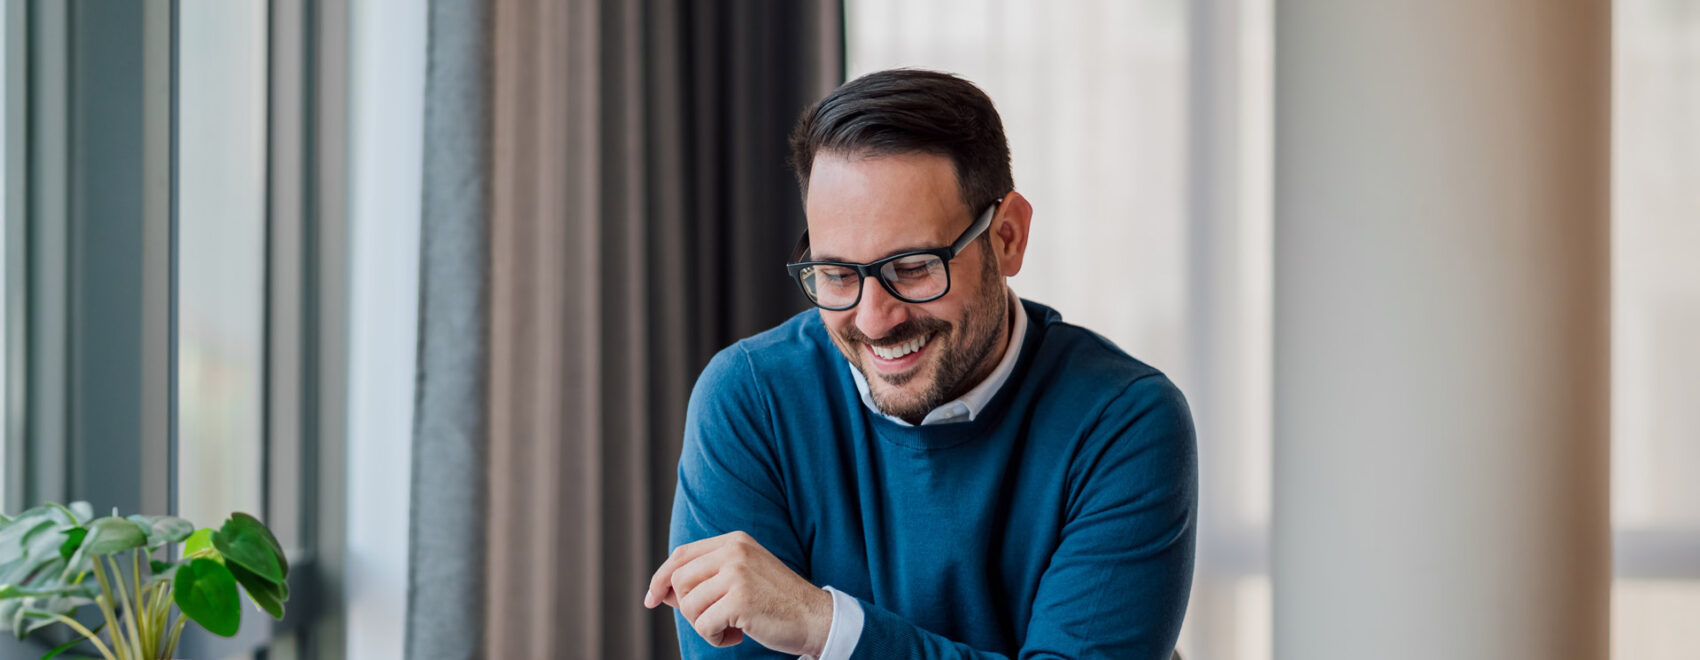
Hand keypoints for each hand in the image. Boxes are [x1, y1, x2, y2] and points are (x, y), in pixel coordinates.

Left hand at [644, 531, 832, 654]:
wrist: (815, 617)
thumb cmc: (776, 602)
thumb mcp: (742, 576)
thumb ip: (706, 577)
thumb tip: (660, 592)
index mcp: (734, 541)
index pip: (681, 555)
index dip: (660, 578)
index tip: (650, 599)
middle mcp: (735, 551)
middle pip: (679, 581)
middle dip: (687, 609)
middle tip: (713, 620)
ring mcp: (738, 573)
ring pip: (689, 606)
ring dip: (704, 626)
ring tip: (729, 627)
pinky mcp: (740, 599)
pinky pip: (704, 625)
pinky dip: (716, 638)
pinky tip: (738, 635)